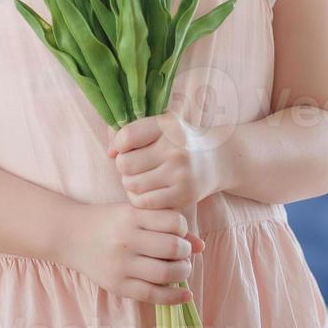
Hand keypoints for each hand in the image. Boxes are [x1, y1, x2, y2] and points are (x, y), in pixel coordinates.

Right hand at [66, 202, 204, 305]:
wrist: (70, 235)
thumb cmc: (108, 221)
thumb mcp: (133, 214)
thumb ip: (166, 224)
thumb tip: (201, 245)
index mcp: (131, 216)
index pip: (174, 222)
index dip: (184, 228)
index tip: (180, 232)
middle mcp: (126, 240)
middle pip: (172, 249)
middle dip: (185, 252)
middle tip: (183, 253)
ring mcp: (121, 265)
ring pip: (166, 274)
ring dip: (183, 272)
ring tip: (181, 269)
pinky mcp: (118, 286)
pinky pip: (152, 295)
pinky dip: (174, 297)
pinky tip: (185, 293)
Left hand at [107, 112, 224, 211]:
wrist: (217, 159)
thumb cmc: (179, 140)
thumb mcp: (160, 125)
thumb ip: (130, 131)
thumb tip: (110, 152)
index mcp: (168, 125)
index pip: (126, 137)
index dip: (119, 144)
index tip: (128, 147)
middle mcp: (176, 149)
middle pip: (124, 164)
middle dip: (124, 166)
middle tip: (135, 165)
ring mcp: (181, 174)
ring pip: (132, 185)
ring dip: (130, 183)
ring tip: (142, 177)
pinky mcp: (183, 196)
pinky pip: (144, 202)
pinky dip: (139, 199)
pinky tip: (148, 190)